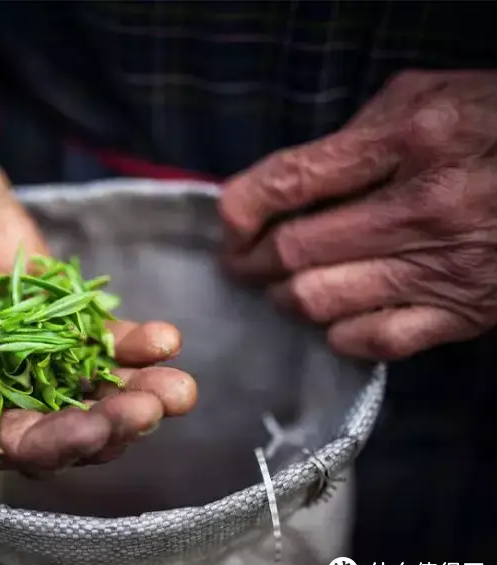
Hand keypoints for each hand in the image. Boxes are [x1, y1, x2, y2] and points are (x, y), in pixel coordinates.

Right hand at [0, 84, 196, 472]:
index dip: (43, 444)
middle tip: (152, 409)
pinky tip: (164, 340)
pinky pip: (90, 334)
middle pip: (44, 423)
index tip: (95, 429)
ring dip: (129, 393)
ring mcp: (11, 340)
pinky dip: (127, 344)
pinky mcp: (43, 302)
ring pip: (77, 387)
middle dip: (101, 424)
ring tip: (180, 387)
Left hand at [218, 70, 496, 361]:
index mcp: (411, 139)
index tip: (228, 222)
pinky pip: (371, 340)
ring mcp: (443, 267)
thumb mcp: (429, 97)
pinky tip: (334, 314)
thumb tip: (289, 179)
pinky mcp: (463, 313)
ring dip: (284, 297)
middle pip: (294, 250)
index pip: (290, 181)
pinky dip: (336, 331)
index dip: (239, 208)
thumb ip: (357, 133)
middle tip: (240, 261)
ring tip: (280, 286)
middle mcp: (423, 207)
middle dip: (249, 261)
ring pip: (319, 300)